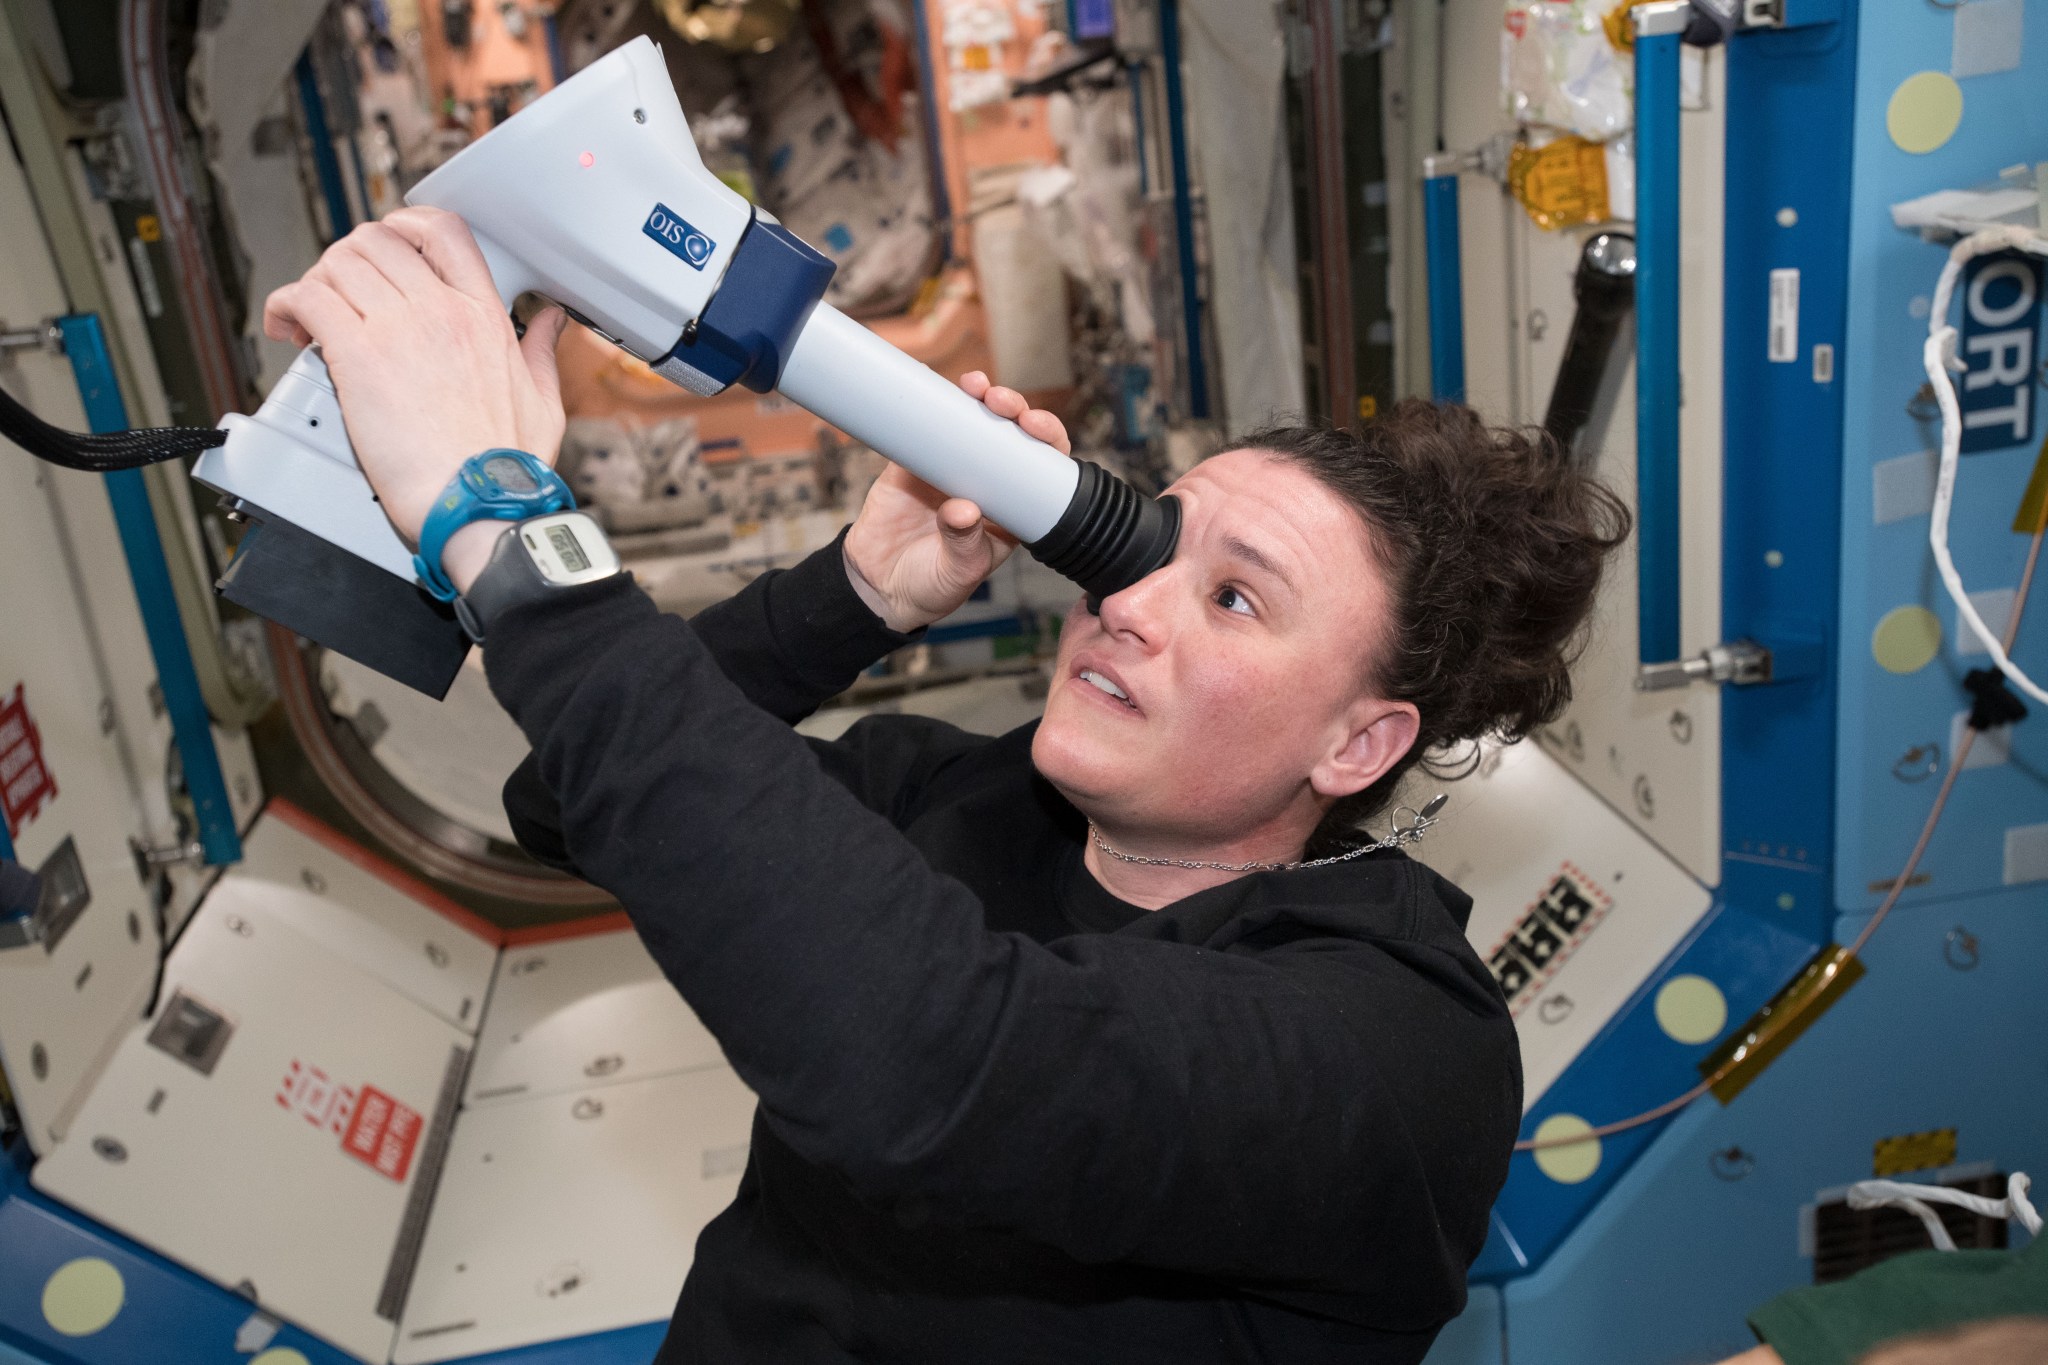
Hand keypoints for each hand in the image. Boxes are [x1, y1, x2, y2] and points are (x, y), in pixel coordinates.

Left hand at [262, 206, 568, 591]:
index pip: (443, 232)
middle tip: (340, 289)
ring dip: (315, 280)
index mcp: (484, 316)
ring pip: (337, 262)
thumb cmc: (507, 468)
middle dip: (349, 257)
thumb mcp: (544, 400)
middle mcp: (440, 311)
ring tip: (309, 314)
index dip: (405, 225)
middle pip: (378, 240)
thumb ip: (541, 351)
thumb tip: (549, 323)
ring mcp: (398, 329)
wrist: (479, 503)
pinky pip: (308, 298)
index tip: (389, 244)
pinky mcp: (358, 357)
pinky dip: (287, 305)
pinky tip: (287, 327)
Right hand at [841, 372, 1070, 632]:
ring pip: (973, 420)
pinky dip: (934, 403)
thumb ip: (964, 544)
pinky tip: (939, 389)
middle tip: (1002, 403)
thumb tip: (964, 510)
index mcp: (1013, 507)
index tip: (1036, 427)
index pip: (1041, 464)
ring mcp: (951, 466)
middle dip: (1013, 409)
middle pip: (1011, 433)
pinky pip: (927, 425)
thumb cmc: (932, 585)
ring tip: (976, 387)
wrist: (879, 586)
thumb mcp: (957, 573)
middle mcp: (988, 479)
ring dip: (978, 396)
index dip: (1046, 438)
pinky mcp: (914, 461)